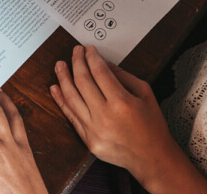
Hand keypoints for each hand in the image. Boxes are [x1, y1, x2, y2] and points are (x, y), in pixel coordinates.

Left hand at [51, 45, 206, 192]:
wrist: (151, 157)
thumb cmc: (151, 125)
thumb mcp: (145, 93)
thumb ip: (123, 76)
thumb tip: (103, 63)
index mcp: (122, 102)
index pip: (99, 72)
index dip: (91, 57)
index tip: (88, 49)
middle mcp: (105, 116)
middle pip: (83, 81)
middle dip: (77, 62)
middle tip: (74, 52)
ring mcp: (94, 130)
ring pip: (71, 98)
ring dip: (63, 78)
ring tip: (59, 65)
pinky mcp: (88, 140)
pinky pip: (70, 116)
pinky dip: (61, 101)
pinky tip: (55, 88)